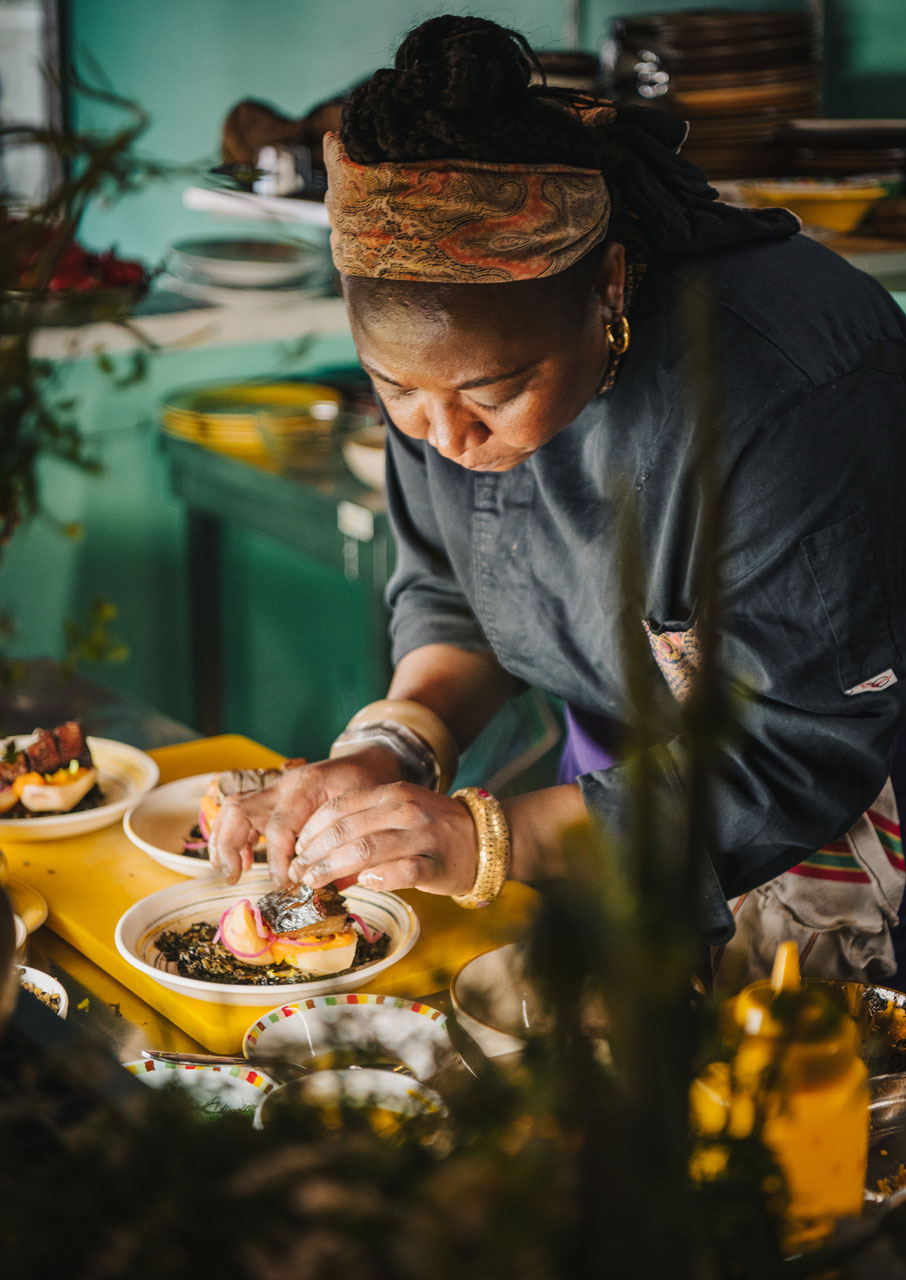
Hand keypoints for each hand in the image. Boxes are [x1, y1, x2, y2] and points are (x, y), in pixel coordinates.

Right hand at [208, 745, 406, 885]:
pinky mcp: (274, 798)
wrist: (371, 760)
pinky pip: (242, 813)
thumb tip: (332, 884)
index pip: (279, 826)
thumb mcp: (367, 811)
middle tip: (234, 877)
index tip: (284, 885)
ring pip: (233, 808)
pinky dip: (235, 837)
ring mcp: (276, 789)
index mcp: (307, 785)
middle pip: (240, 810)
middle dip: (230, 846)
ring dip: (225, 841)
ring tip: (232, 872)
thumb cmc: (371, 783)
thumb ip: (349, 845)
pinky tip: (243, 862)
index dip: (277, 860)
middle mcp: (285, 784)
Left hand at [289, 782, 478, 896]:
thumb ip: (363, 825)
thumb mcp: (398, 813)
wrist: (485, 839)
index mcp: (393, 792)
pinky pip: (400, 872)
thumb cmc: (433, 829)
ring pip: (365, 851)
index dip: (311, 831)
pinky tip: (361, 885)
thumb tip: (316, 853)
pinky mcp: (437, 863)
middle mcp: (407, 809)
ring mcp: (423, 835)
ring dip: (332, 870)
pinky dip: (376, 880)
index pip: (339, 807)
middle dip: (314, 855)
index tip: (297, 850)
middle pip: (346, 832)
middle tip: (299, 873)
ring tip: (314, 883)